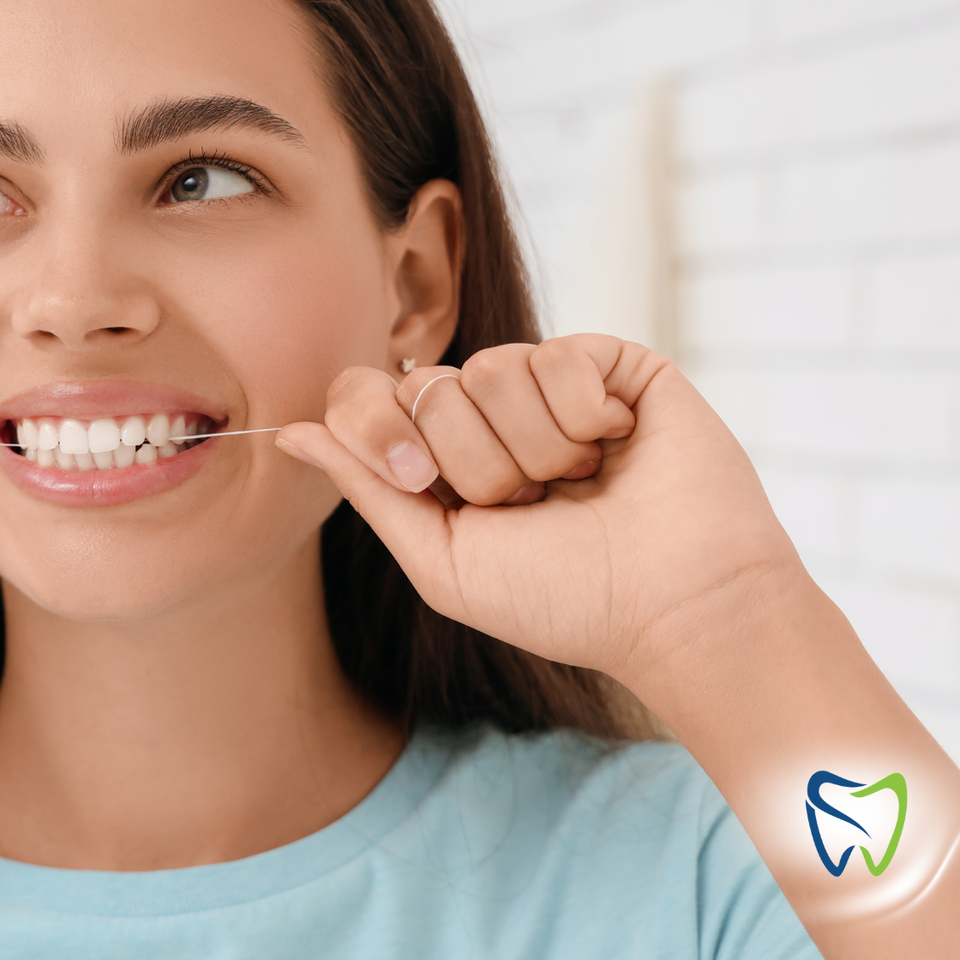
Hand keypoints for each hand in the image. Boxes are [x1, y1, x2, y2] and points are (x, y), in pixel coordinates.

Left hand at [276, 334, 805, 678]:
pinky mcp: (611, 364)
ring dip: (534, 447)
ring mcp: (552, 386)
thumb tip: (285, 431)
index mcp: (444, 460)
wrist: (674, 604)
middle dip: (472, 461)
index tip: (423, 481)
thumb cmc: (563, 599)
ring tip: (582, 484)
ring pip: (488, 368)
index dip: (380, 427)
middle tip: (530, 503)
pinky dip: (584, 416)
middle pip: (423, 385)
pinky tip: (618, 447)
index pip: (369, 395)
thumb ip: (366, 488)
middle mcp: (492, 416)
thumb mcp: (439, 558)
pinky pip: (553, 355)